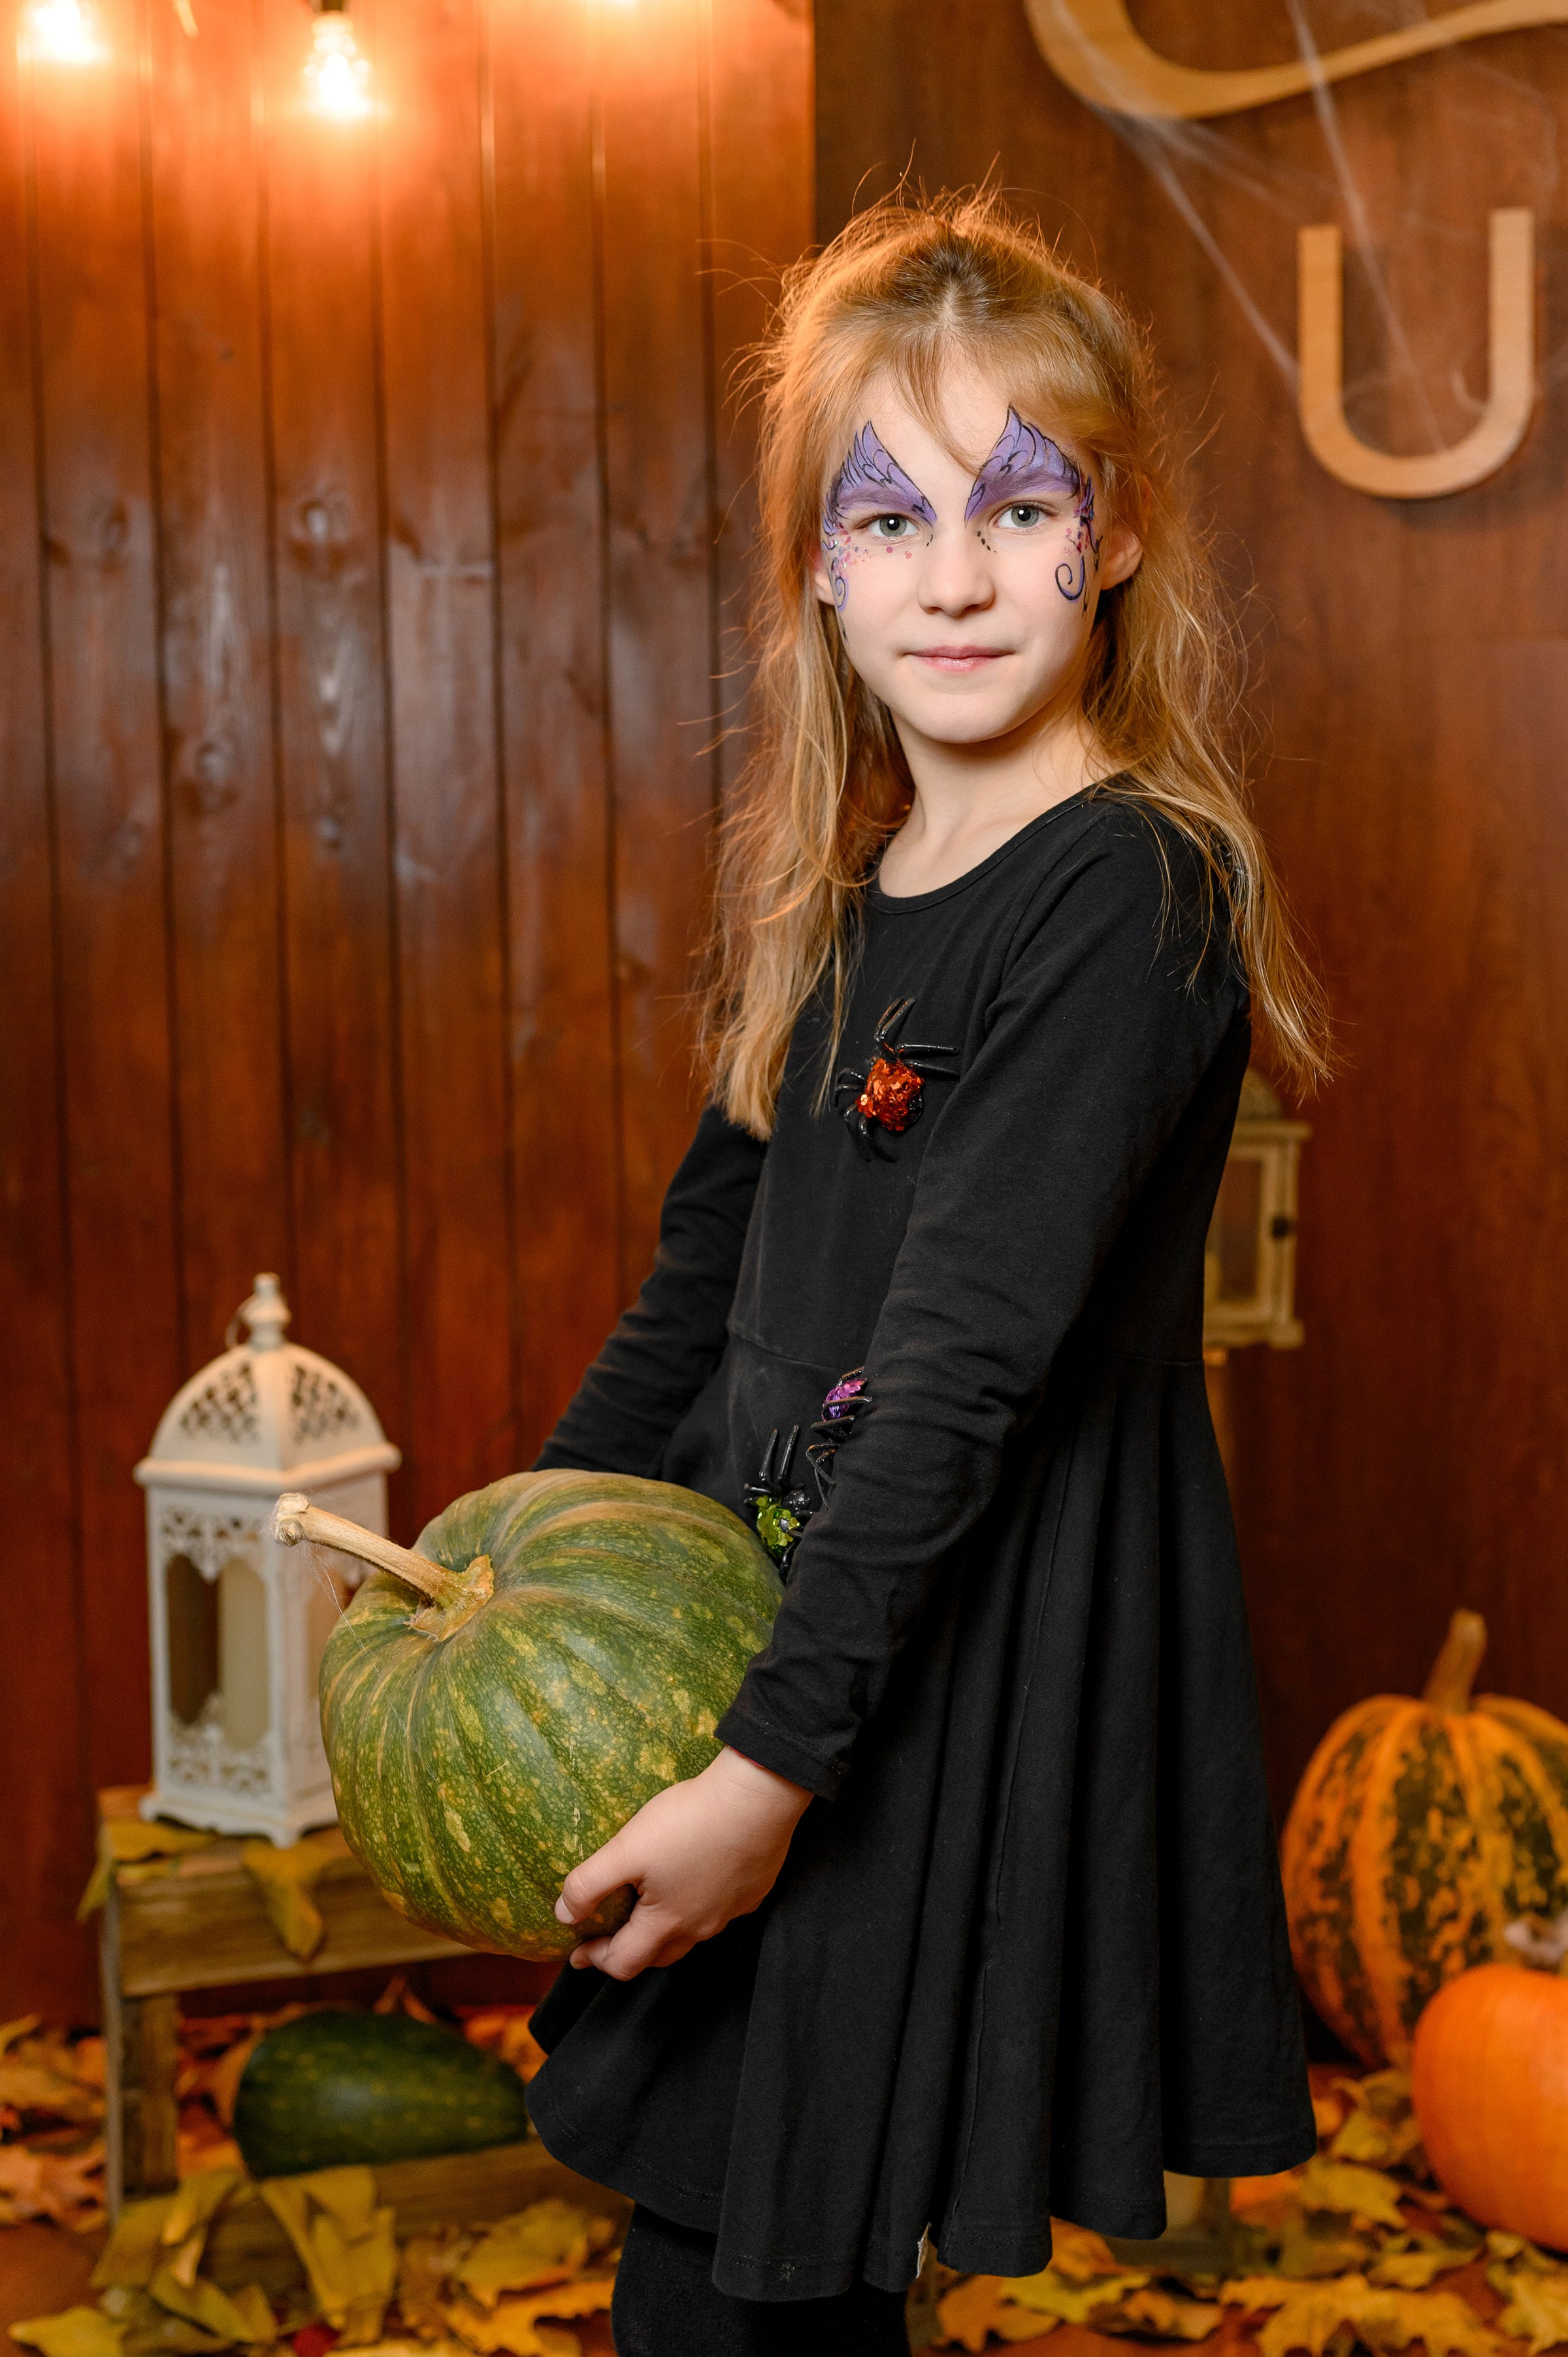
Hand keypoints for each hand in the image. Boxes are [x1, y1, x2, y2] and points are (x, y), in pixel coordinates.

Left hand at [555, 1746, 812, 1980]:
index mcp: (667, 1923)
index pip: (624, 1963)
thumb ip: (589, 1884)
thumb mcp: (627, 1849)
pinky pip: (719, 1910)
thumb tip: (564, 1916)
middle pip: (659, 1956)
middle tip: (606, 1938)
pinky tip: (692, 1882)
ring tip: (647, 1909)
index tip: (577, 1953)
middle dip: (628, 1952)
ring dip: (663, 1930)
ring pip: (691, 1934)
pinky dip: (698, 1906)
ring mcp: (731, 1911)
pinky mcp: (752, 1890)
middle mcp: (701, 1927)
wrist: (758, 1798)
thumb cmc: (689, 1822)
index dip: (596, 1960)